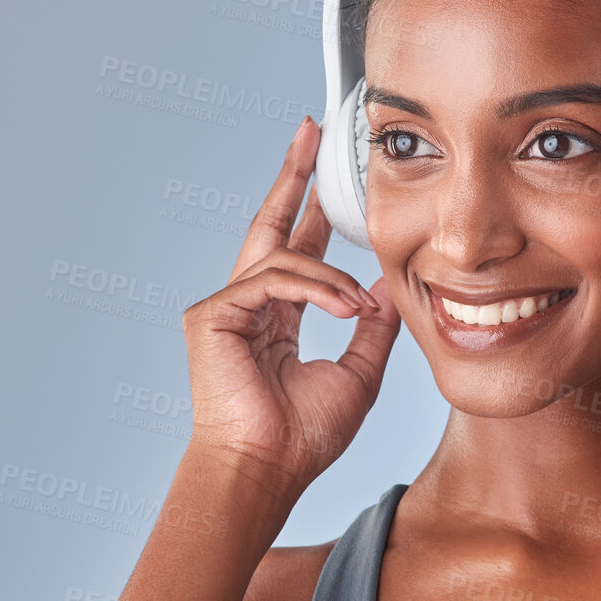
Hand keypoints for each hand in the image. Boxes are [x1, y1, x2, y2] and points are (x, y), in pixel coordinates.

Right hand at [181, 117, 403, 496]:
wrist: (267, 469)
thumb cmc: (301, 438)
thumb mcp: (357, 375)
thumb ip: (371, 327)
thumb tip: (388, 284)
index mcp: (276, 318)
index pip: (295, 249)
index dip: (310, 208)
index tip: (323, 170)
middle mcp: (247, 305)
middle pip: (271, 225)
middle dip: (293, 176)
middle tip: (309, 131)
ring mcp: (225, 308)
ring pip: (283, 258)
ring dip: (331, 278)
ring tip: (357, 307)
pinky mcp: (212, 314)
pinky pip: (272, 280)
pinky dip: (315, 291)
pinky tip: (343, 310)